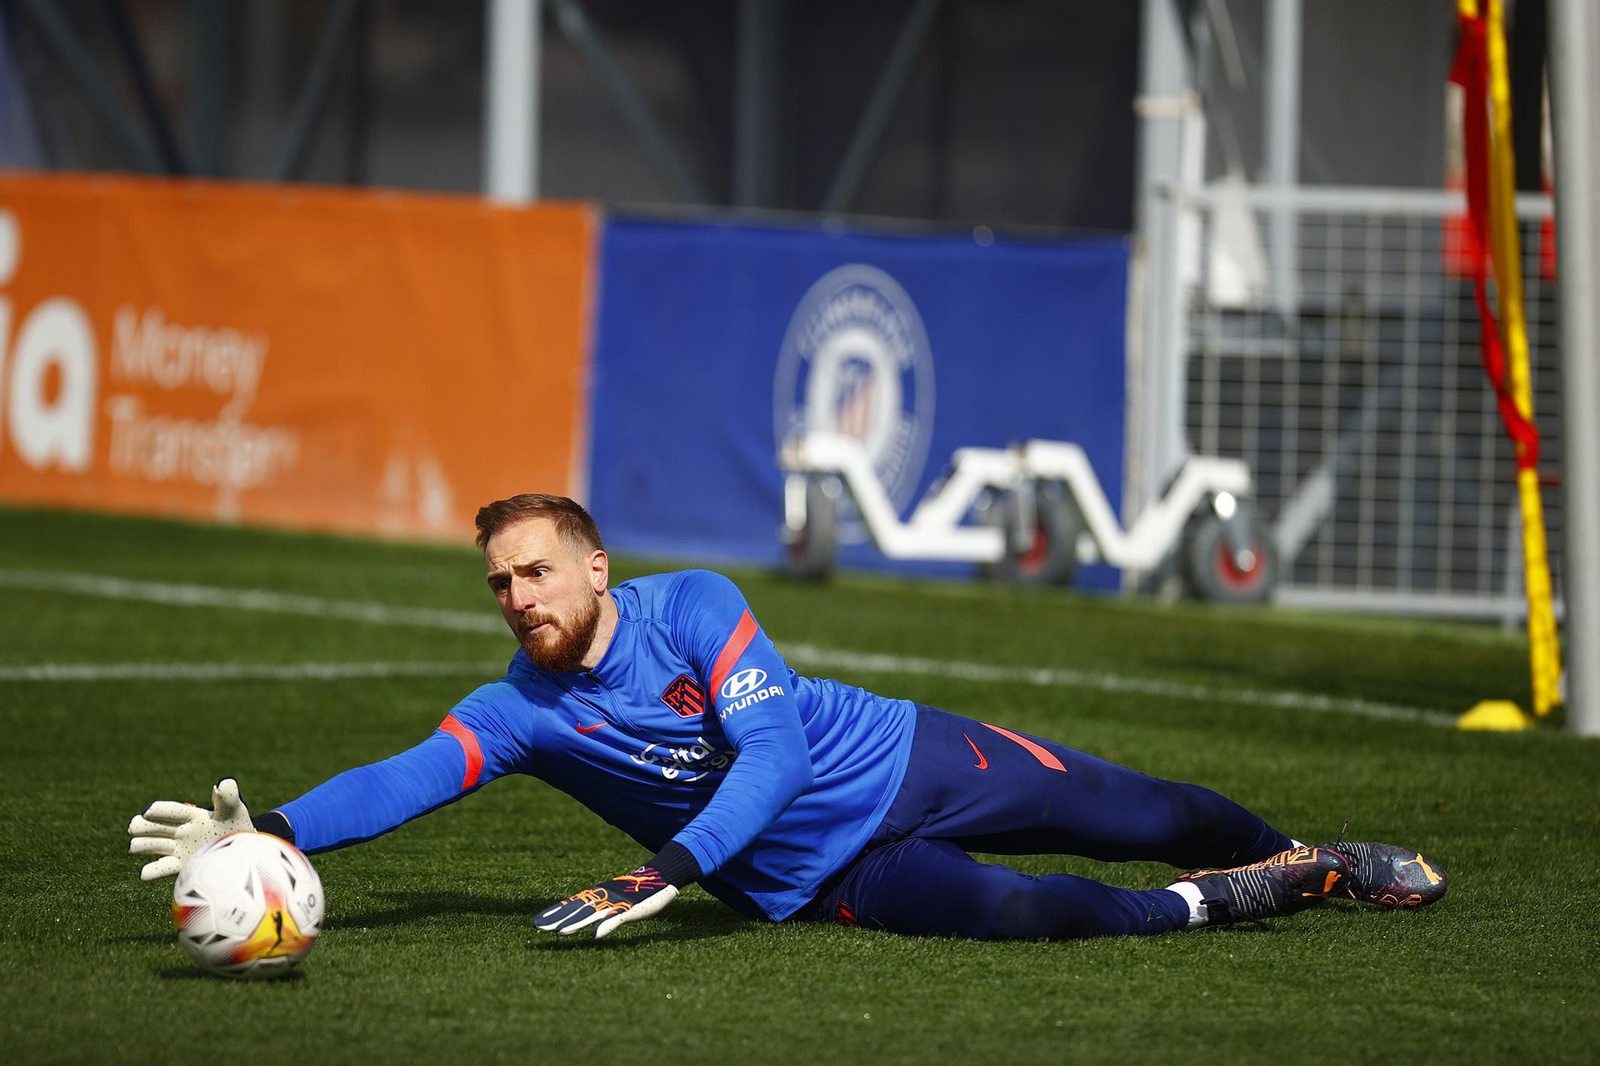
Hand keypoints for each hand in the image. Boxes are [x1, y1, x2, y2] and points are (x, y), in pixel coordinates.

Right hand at [127, 778, 253, 880]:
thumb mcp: (234, 810)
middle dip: (141, 826)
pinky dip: (150, 872)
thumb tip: (222, 784)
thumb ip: (228, 798)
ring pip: (147, 845)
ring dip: (141, 845)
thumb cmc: (237, 827)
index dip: (159, 810)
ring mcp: (177, 848)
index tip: (148, 811)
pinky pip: (159, 869)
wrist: (242, 852)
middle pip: (150, 826)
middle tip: (136, 826)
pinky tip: (146, 872)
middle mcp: (180, 831)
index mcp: (191, 815)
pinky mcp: (179, 866)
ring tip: (138, 846)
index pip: (171, 810)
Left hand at [533, 866, 678, 938]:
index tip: (536, 922)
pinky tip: (595, 936)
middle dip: (557, 918)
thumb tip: (587, 923)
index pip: (571, 904)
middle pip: (576, 909)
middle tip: (538, 928)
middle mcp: (603, 897)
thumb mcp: (616, 899)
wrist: (661, 875)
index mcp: (598, 895)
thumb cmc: (637, 890)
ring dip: (577, 922)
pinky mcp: (632, 909)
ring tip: (561, 932)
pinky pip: (617, 919)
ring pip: (592, 914)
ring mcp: (617, 903)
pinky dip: (606, 926)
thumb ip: (601, 910)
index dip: (554, 913)